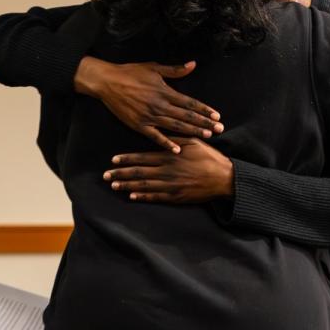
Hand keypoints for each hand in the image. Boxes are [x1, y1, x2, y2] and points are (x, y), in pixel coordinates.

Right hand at [76, 58, 222, 152]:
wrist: (107, 81)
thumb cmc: (131, 72)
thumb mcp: (154, 67)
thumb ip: (175, 70)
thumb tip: (193, 64)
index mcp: (165, 91)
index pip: (189, 102)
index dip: (204, 109)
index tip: (217, 115)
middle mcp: (159, 105)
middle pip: (186, 116)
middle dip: (204, 123)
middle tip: (220, 129)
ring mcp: (149, 116)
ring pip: (175, 126)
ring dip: (192, 131)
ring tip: (207, 136)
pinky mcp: (139, 125)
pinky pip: (155, 136)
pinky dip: (167, 143)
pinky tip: (178, 149)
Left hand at [104, 137, 234, 202]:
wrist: (223, 178)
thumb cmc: (209, 157)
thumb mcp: (193, 142)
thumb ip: (176, 139)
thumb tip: (162, 132)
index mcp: (169, 157)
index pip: (142, 157)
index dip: (126, 159)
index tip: (113, 159)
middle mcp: (167, 171)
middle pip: (139, 173)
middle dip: (121, 173)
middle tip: (106, 175)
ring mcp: (170, 186)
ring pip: (144, 186)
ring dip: (127, 185)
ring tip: (114, 185)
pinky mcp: (176, 197)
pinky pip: (155, 197)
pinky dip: (143, 196)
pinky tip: (132, 196)